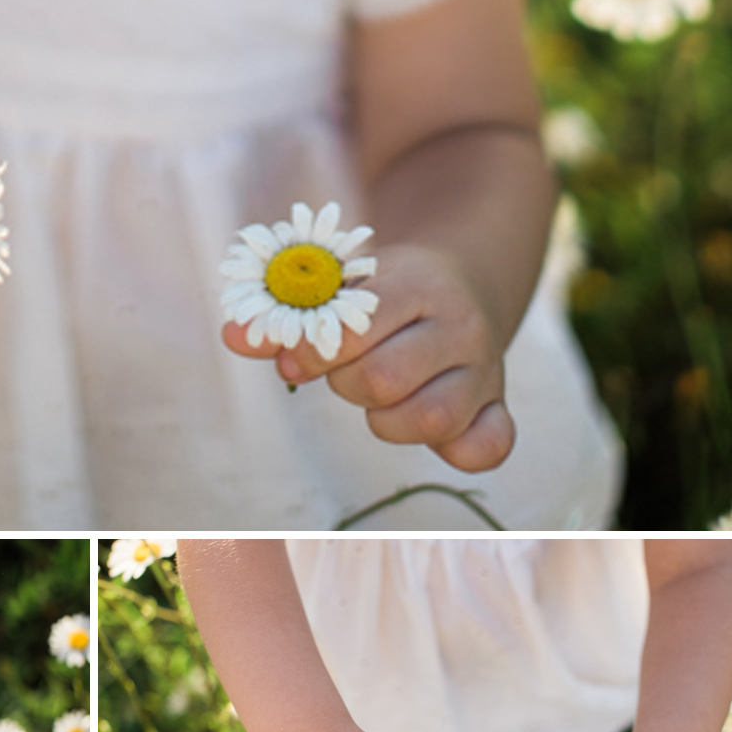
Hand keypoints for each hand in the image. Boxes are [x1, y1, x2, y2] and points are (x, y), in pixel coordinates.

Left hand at [222, 242, 513, 473]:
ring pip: (430, 418)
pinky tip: (427, 429)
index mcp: (420, 282)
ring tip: (378, 398)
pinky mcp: (498, 406)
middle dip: (345, 384)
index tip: (294, 359)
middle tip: (342, 373)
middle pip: (386, 379)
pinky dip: (455, 450)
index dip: (313, 350)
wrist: (460, 282)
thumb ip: (286, 315)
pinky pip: (488, 447)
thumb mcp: (341, 285)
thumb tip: (233, 337)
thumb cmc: (385, 289)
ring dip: (385, 420)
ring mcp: (486, 369)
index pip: (358, 326)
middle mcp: (460, 324)